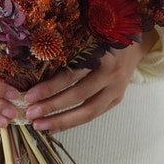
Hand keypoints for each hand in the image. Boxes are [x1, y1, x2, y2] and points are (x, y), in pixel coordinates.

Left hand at [23, 30, 158, 133]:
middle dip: (52, 107)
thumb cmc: (104, 37)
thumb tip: (34, 66)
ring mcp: (116, 89)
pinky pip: (94, 115)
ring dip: (62, 121)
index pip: (71, 75)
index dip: (49, 87)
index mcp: (101, 55)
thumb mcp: (87, 36)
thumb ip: (67, 48)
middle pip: (78, 95)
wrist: (135, 44)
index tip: (29, 95)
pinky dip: (74, 122)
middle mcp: (110, 74)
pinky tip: (56, 127)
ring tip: (40, 125)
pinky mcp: (117, 100)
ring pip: (88, 111)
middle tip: (30, 114)